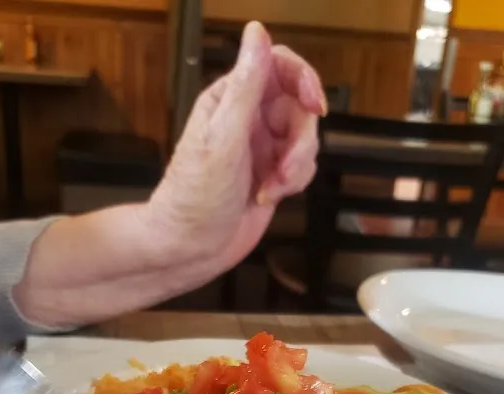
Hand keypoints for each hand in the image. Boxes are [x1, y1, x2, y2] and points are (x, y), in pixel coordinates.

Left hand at [149, 20, 325, 274]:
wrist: (189, 249)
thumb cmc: (193, 198)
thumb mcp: (223, 138)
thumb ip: (245, 86)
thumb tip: (257, 33)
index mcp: (230, 99)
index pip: (278, 67)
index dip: (303, 80)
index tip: (314, 105)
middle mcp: (248, 119)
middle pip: (299, 108)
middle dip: (300, 140)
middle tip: (284, 168)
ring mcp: (261, 149)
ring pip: (305, 141)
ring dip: (296, 167)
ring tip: (271, 187)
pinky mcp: (271, 176)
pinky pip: (302, 168)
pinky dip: (293, 184)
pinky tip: (268, 196)